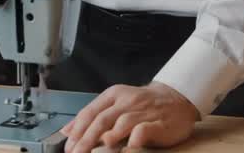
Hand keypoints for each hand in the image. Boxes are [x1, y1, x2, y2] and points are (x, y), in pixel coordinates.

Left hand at [61, 82, 198, 151]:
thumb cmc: (141, 105)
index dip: (77, 130)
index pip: (90, 112)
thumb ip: (93, 116)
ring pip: (122, 123)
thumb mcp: (115, 105)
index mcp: (113, 95)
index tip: (68, 146)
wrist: (176, 99)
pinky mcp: (158, 123)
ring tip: (99, 147)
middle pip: (102, 119)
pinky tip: (130, 146)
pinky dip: (135, 137)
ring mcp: (143, 112)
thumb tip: (67, 131)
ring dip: (109, 136)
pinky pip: (144, 129)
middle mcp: (126, 101)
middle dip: (86, 138)